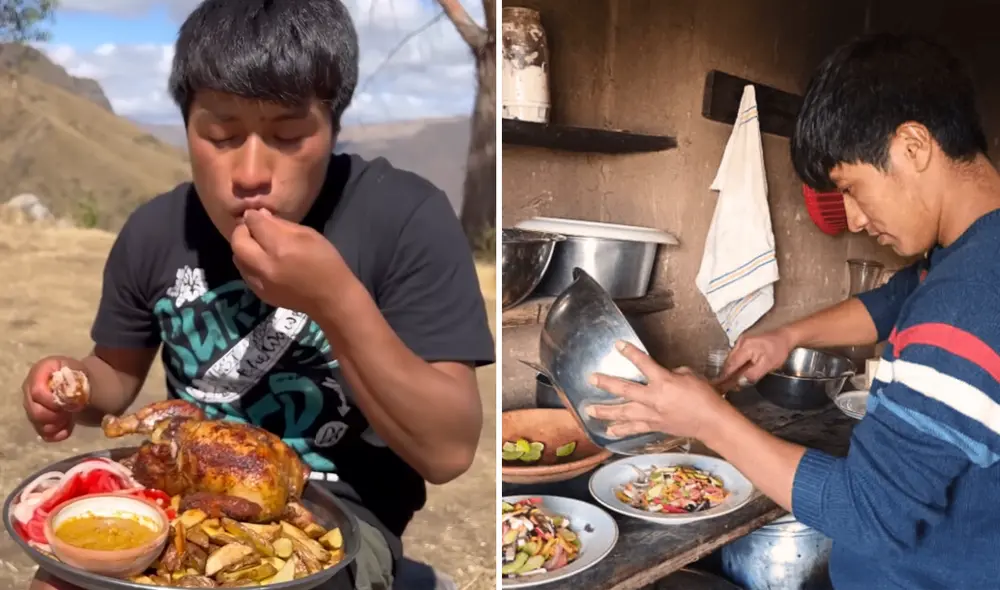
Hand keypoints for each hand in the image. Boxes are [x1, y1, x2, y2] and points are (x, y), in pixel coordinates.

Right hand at [22, 356, 84, 441]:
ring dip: (56, 425)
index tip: (68, 403)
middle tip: (70, 411)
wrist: (81, 383)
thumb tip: (67, 398)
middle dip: (54, 415)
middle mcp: (30, 387)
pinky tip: (66, 430)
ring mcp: (31, 404)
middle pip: (34, 411)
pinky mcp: (37, 418)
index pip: (37, 392)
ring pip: (37, 422)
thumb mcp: (79, 374)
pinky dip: (55, 434)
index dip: (52, 401)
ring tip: (69, 418)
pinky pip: (42, 432)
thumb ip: (73, 384)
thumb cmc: (78, 376)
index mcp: (40, 372)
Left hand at [231, 209, 348, 315]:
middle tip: (254, 230)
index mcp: (281, 247)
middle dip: (242, 232)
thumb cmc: (326, 263)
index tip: (256, 214)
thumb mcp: (310, 235)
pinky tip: (263, 263)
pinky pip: (245, 273)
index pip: (255, 224)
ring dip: (243, 248)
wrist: (331, 299)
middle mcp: (265, 265)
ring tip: (258, 246)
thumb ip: (282, 225)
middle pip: (237, 242)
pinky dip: (249, 263)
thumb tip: (261, 215)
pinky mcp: (260, 294)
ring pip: (237, 258)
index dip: (253, 216)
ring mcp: (260, 283)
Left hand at [586, 342, 729, 439]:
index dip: (630, 353)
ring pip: (624, 412)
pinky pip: (634, 428)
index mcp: (664, 382)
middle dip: (606, 383)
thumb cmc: (705, 396)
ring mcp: (652, 415)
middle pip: (625, 389)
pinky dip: (621, 430)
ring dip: (605, 411)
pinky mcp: (654, 427)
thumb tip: (661, 376)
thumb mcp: (689, 375)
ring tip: (589, 410)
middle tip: (591, 378)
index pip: (643, 363)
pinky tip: (609, 432)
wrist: (712, 422)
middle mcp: (654, 398)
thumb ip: (671, 373)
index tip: (618, 345)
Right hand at [720, 328, 795, 385]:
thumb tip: (741, 381)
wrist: (785, 336)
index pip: (731, 365)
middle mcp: (740, 342)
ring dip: (731, 368)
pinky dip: (735, 362)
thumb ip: (753, 374)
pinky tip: (738, 368)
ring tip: (731, 378)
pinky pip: (735, 353)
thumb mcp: (768, 365)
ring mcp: (741, 340)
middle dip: (726, 373)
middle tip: (725, 384)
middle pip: (728, 361)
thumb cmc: (779, 349)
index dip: (725, 376)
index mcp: (745, 348)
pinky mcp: (744, 341)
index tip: (720, 384)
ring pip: (731, 357)